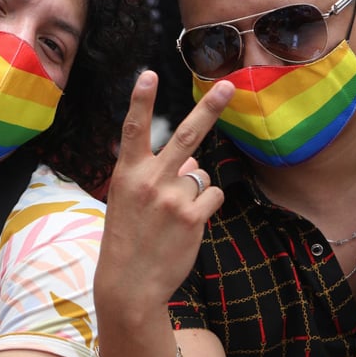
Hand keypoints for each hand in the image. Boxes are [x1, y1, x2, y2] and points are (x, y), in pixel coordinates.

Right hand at [94, 70, 233, 356]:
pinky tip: (188, 222)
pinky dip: (206, 204)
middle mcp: (150, 181)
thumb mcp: (129, 200)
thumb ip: (157, 174)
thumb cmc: (127, 236)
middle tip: (228, 85)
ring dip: (195, 187)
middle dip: (208, 109)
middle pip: (186, 137)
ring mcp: (173, 199)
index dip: (141, 100)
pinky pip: (213, 195)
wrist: (129, 283)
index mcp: (127, 173)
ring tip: (173, 213)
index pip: (134, 129)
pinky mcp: (193, 218)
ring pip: (201, 174)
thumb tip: (192, 160)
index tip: (148, 74)